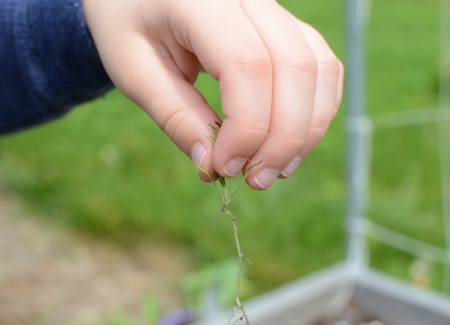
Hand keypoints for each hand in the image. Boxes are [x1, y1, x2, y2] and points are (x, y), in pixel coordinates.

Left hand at [82, 0, 342, 189]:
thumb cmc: (128, 25)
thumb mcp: (133, 72)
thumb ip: (175, 117)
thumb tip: (214, 167)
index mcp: (201, 1)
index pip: (247, 64)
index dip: (247, 127)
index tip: (224, 167)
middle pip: (294, 68)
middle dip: (282, 138)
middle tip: (255, 181)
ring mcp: (274, 6)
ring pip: (317, 68)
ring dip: (305, 129)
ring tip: (274, 170)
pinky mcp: (286, 24)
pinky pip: (321, 65)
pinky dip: (315, 110)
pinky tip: (288, 143)